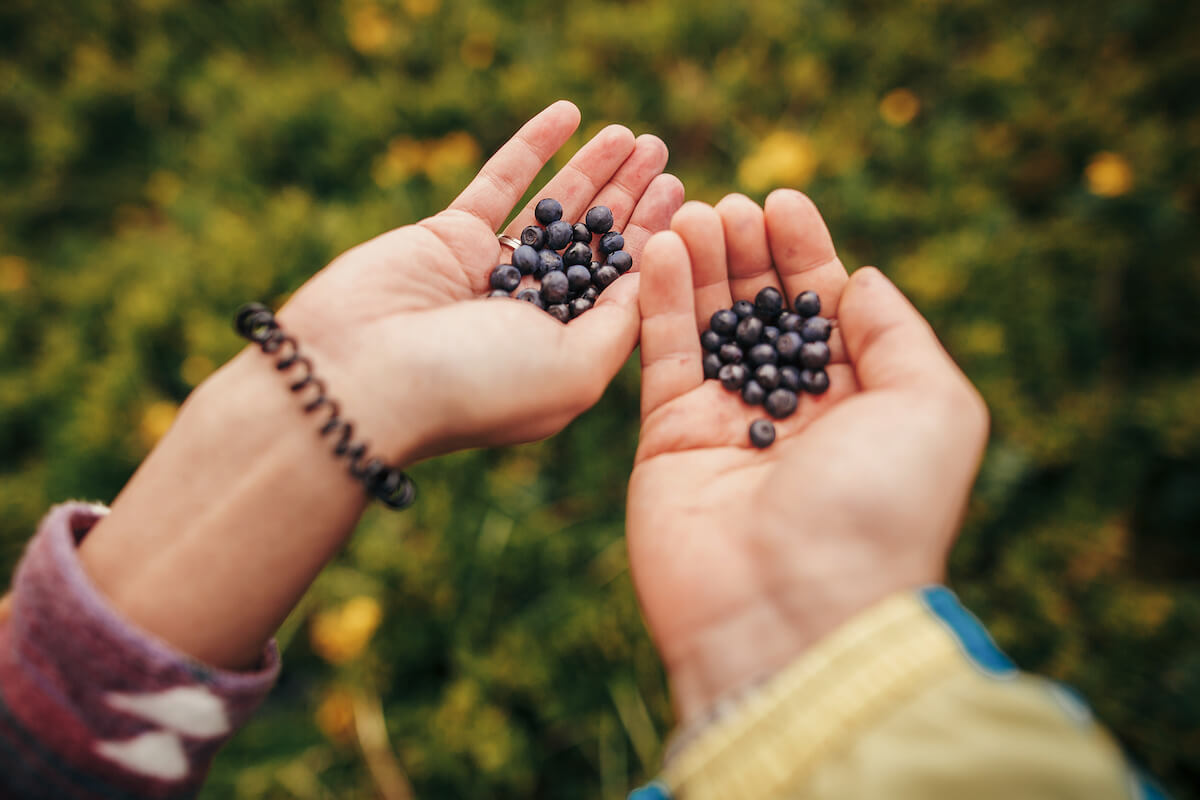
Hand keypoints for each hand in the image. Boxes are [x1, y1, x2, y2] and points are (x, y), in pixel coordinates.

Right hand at [277, 101, 683, 464]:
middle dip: (631, 199)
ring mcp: (488, 273)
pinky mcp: (447, 236)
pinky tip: (568, 112)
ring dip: (593, 169)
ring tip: (633, 135)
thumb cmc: (475, 386)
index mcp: (565, 354)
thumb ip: (617, 325)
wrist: (360, 375)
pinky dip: (533, 146)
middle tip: (664, 153)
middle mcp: (530, 314)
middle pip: (594, 244)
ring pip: (552, 209)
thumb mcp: (573, 371)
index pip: (622, 288)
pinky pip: (499, 182)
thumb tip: (644, 281)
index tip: (685, 198)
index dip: (655, 242)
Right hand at [627, 192, 989, 723]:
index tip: (785, 199)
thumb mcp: (933, 407)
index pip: (828, 309)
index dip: (807, 252)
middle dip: (750, 252)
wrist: (792, 609)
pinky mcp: (670, 439)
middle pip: (765, 310)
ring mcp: (728, 424)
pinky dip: (659, 302)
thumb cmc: (878, 509)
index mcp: (861, 404)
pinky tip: (659, 249)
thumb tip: (860, 278)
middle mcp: (794, 411)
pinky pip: (665, 358)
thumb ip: (897, 333)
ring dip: (701, 266)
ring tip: (692, 212)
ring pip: (710, 325)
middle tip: (730, 204)